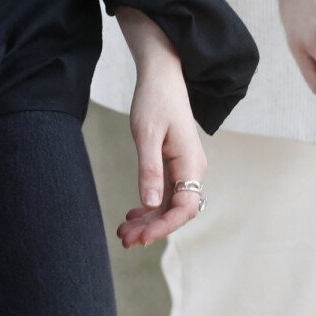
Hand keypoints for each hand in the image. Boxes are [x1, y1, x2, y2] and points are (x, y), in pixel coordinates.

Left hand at [114, 7, 207, 249]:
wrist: (162, 76)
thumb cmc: (155, 100)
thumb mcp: (147, 134)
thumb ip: (149, 170)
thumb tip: (151, 203)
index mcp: (190, 163)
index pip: (183, 207)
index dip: (163, 226)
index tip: (141, 237)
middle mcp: (192, 168)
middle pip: (175, 210)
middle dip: (151, 227)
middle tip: (124, 240)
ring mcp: (184, 167)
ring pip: (168, 203)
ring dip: (148, 219)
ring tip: (124, 231)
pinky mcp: (174, 163)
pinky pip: (165, 192)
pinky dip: (149, 205)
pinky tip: (133, 213)